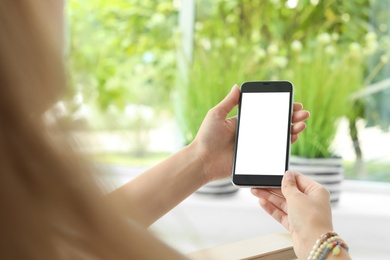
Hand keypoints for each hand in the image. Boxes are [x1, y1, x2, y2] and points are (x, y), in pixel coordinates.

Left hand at [191, 84, 309, 182]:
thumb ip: (228, 102)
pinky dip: (285, 144)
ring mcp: (254, 145)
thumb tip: (237, 86)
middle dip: (291, 117)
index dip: (280, 107)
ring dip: (292, 129)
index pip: (265, 112)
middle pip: (276, 123)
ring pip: (278, 136)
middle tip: (303, 112)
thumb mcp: (216, 115)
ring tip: (301, 123)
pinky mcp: (255, 158)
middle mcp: (251, 132)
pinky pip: (273, 150)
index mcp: (243, 121)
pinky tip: (294, 136)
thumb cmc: (206, 137)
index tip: (293, 102)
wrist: (202, 161)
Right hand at [251, 171, 332, 258]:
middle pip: (288, 191)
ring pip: (283, 202)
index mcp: (316, 192)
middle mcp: (310, 202)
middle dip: (273, 188)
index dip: (285, 177)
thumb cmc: (312, 220)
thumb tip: (287, 175)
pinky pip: (282, 213)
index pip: (298, 179)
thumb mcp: (297, 197)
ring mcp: (303, 214)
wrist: (314, 244)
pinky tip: (263, 202)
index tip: (272, 176)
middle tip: (259, 185)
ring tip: (256, 192)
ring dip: (269, 197)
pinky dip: (272, 208)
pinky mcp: (296, 224)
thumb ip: (289, 186)